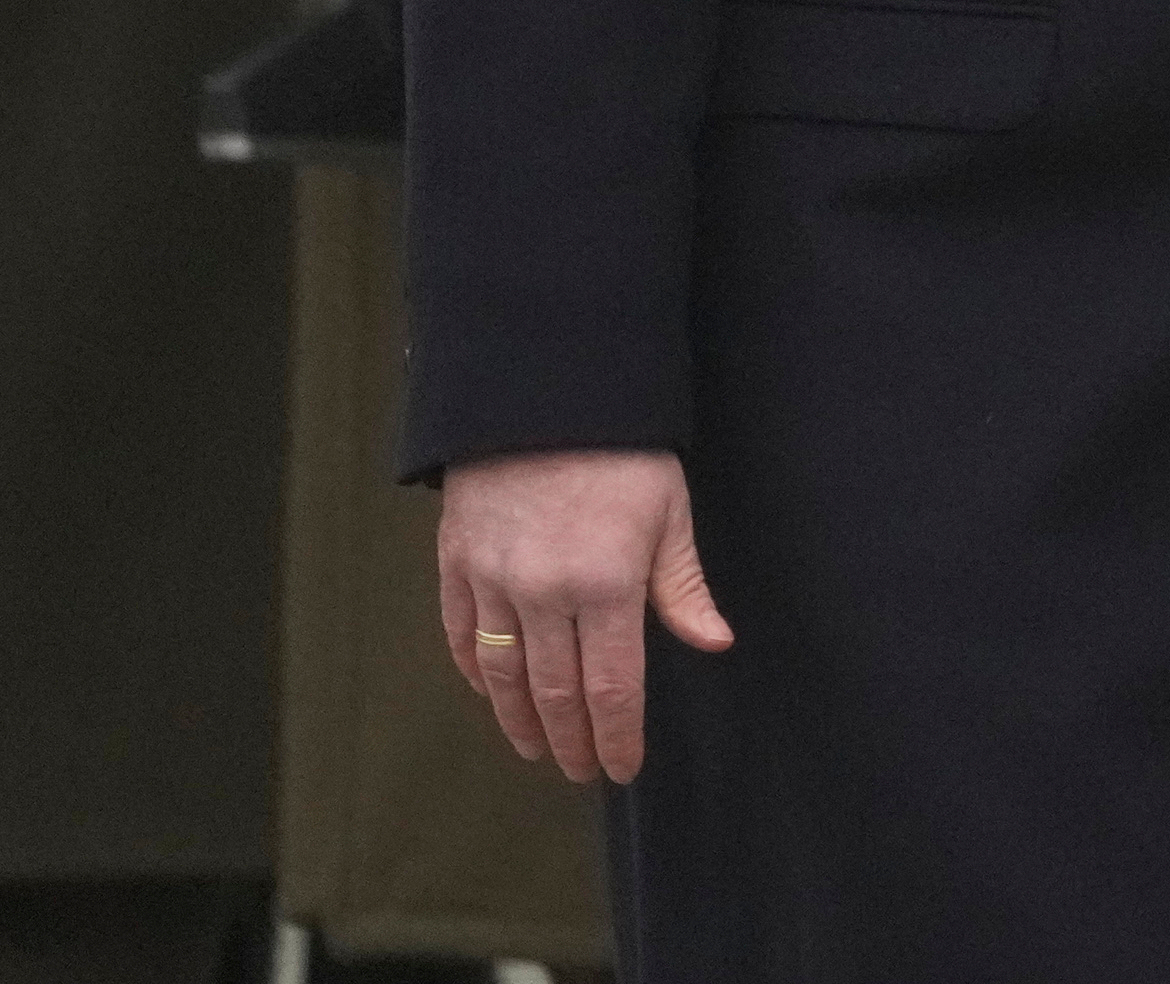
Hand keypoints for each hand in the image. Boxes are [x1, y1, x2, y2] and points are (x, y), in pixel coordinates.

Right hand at [437, 447, 730, 785]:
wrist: (542, 397)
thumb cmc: (623, 454)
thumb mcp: (669, 514)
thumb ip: (682, 588)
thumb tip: (714, 643)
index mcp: (605, 585)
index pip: (612, 687)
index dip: (616, 737)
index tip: (622, 768)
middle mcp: (542, 595)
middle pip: (555, 693)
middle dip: (571, 742)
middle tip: (581, 772)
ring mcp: (492, 583)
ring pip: (502, 676)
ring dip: (520, 721)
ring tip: (538, 749)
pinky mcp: (455, 566)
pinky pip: (462, 638)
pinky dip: (477, 675)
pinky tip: (493, 696)